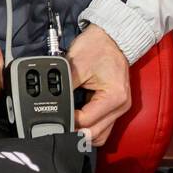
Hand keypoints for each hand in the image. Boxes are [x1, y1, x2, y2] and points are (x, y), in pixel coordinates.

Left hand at [66, 23, 130, 147]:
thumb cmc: (96, 47)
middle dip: (75, 131)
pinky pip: (102, 124)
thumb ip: (65, 87)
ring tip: (67, 121)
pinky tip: (77, 117)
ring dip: (83, 131)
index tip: (54, 115)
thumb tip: (51, 103)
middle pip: (95, 134)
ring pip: (100, 133)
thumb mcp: (75, 65)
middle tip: (57, 123)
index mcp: (114, 98)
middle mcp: (120, 107)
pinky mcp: (115, 105)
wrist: (110, 37)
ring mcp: (119, 108)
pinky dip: (89, 124)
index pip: (87, 121)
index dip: (68, 120)